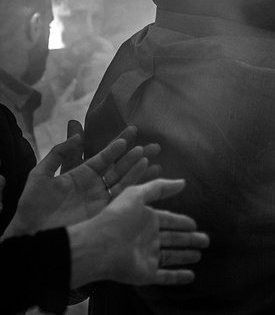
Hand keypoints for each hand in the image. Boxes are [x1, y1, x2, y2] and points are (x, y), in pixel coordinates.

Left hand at [4, 124, 159, 237]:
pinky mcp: (104, 210)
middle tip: (152, 145)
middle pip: (119, 166)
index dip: (117, 145)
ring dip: (138, 167)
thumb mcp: (41, 174)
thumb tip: (78, 136)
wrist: (32, 231)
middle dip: (135, 155)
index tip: (131, 131)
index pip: (103, 156)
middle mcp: (94, 184)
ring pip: (124, 178)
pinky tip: (146, 172)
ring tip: (151, 155)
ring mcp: (100, 197)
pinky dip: (136, 182)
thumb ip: (58, 153)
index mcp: (80, 174)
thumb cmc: (34, 204)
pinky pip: (123, 194)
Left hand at [67, 178, 207, 286]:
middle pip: (173, 239)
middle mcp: (148, 239)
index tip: (195, 223)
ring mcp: (148, 257)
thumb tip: (183, 182)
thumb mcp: (137, 194)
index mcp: (146, 220)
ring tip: (200, 255)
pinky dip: (178, 277)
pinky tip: (191, 276)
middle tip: (205, 240)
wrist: (99, 246)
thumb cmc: (117, 218)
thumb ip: (159, 187)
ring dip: (185, 256)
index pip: (169, 220)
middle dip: (189, 239)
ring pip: (171, 256)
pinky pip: (165, 276)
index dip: (181, 222)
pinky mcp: (147, 273)